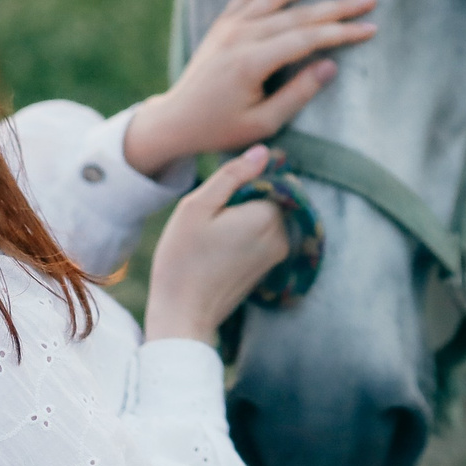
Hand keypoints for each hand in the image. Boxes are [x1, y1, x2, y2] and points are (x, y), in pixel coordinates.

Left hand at [122, 0, 376, 177]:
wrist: (177, 119)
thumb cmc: (221, 128)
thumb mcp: (263, 123)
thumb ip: (297, 95)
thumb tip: (331, 66)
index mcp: (251, 63)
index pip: (307, 40)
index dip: (341, 33)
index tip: (370, 28)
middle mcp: (241, 37)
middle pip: (298, 15)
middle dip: (337, 7)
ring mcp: (229, 26)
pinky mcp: (223, 23)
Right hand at [145, 147, 290, 343]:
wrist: (183, 314)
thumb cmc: (183, 259)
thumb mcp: (197, 206)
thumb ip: (233, 175)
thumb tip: (265, 152)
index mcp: (268, 215)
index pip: (267, 178)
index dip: (240, 183)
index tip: (216, 203)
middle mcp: (283, 235)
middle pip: (268, 198)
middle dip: (242, 200)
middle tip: (210, 222)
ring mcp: (279, 254)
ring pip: (265, 217)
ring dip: (242, 218)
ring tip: (212, 238)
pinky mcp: (270, 267)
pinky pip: (262, 237)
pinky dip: (244, 236)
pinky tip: (219, 251)